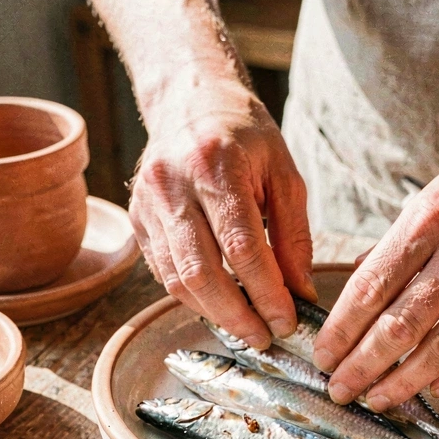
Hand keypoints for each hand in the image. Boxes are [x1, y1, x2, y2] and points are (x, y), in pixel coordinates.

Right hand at [130, 69, 315, 347]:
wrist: (189, 100)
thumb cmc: (245, 136)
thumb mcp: (284, 174)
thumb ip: (294, 235)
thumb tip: (300, 293)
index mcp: (215, 166)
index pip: (242, 248)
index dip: (266, 293)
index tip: (287, 321)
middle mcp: (172, 185)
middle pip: (203, 272)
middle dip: (237, 315)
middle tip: (265, 339)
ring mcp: (147, 204)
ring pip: (178, 280)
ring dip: (214, 313)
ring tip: (247, 329)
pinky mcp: (137, 219)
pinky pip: (164, 272)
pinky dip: (194, 297)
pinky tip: (221, 305)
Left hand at [313, 115, 438, 406]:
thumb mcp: (429, 197)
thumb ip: (394, 247)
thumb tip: (353, 291)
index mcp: (427, 219)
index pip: (371, 287)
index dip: (341, 330)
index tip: (322, 357)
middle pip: (402, 323)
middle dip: (363, 365)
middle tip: (341, 390)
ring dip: (406, 380)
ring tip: (379, 399)